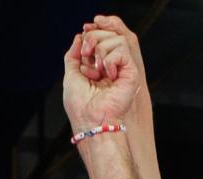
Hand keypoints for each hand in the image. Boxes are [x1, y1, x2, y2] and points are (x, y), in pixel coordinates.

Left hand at [63, 16, 139, 131]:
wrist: (91, 120)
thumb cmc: (80, 105)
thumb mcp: (70, 75)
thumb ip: (73, 55)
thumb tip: (79, 37)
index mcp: (98, 66)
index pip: (99, 37)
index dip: (90, 36)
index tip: (82, 47)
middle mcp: (112, 66)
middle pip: (109, 33)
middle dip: (93, 38)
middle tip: (86, 55)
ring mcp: (122, 69)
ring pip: (117, 39)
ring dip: (101, 50)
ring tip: (97, 70)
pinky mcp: (131, 73)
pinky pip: (123, 50)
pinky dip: (110, 60)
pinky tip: (108, 75)